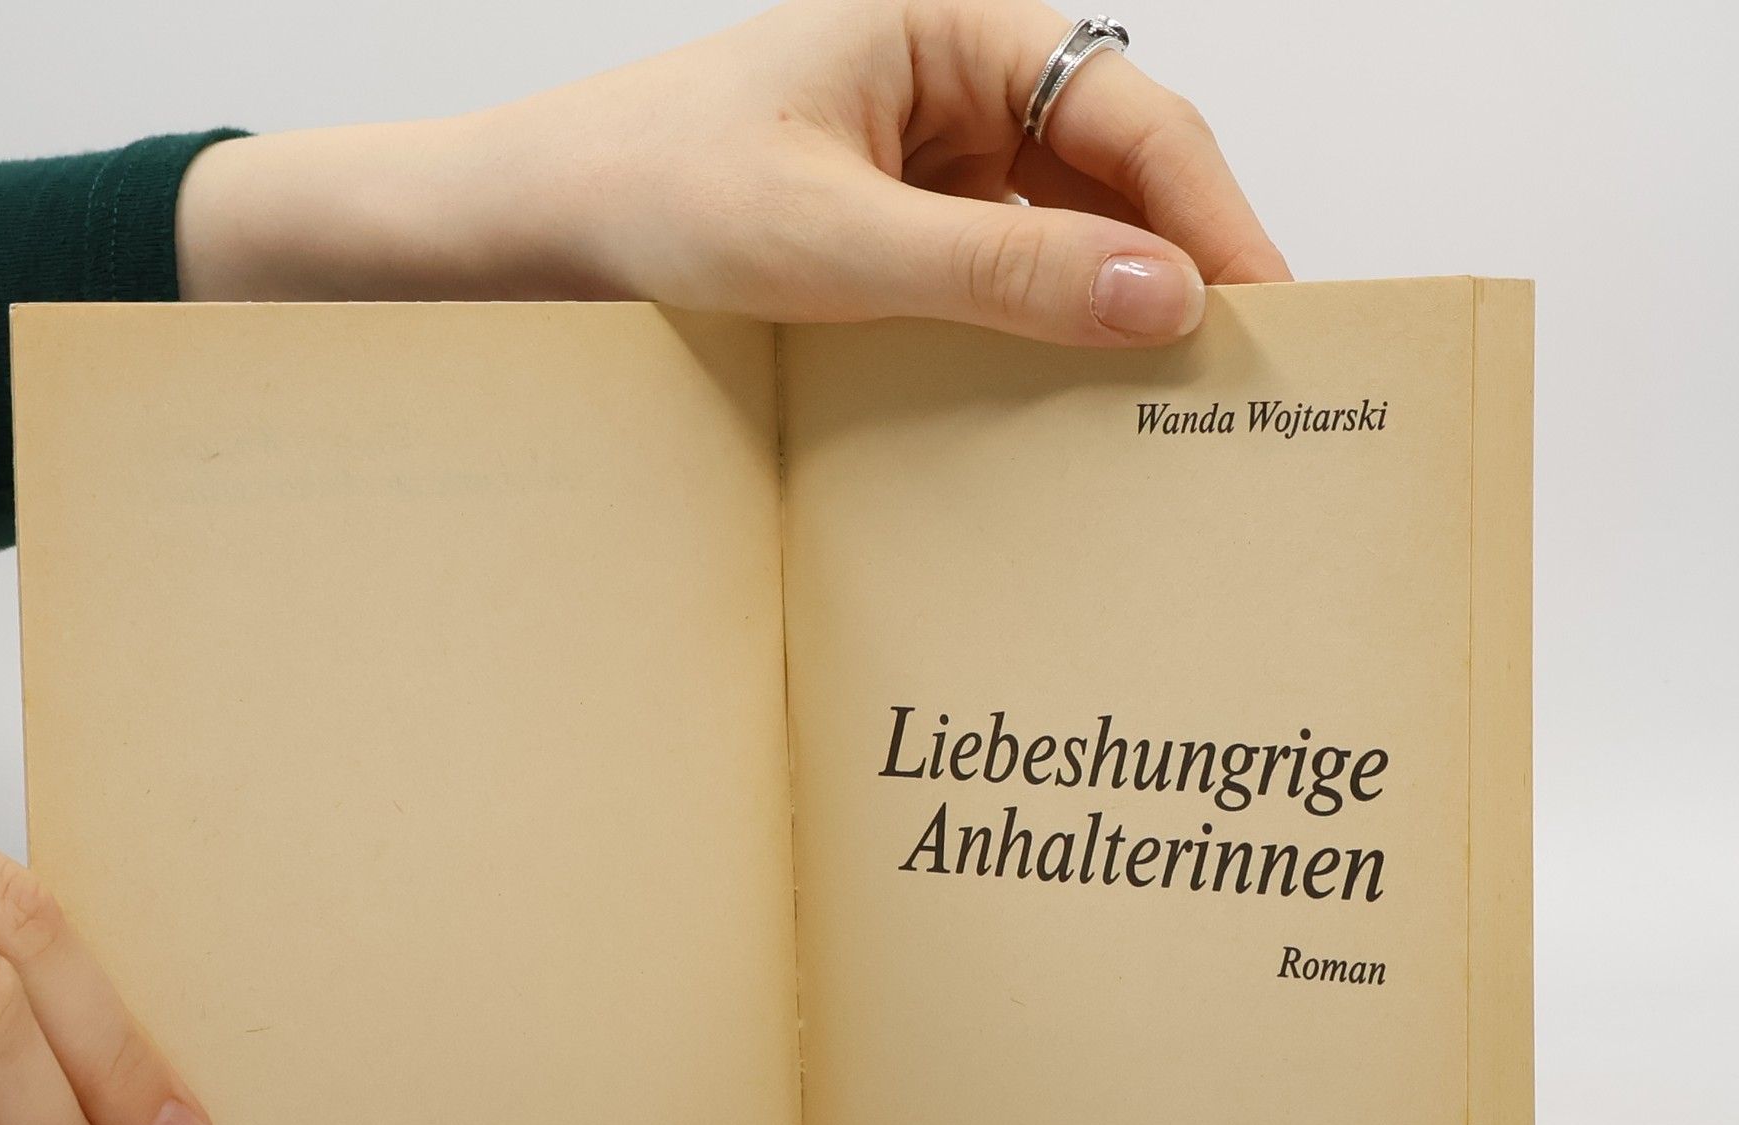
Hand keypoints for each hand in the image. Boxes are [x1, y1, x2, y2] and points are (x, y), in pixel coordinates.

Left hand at [177, 0, 1287, 345]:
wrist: (533, 231)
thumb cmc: (651, 195)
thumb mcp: (835, 244)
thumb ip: (1003, 273)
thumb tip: (1162, 301)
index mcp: (952, 30)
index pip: (1130, 116)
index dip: (1213, 218)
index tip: (1271, 316)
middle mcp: (955, 82)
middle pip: (1116, 172)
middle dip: (1177, 268)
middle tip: (1241, 382)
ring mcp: (929, 156)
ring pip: (1066, 229)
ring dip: (1110, 310)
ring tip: (1166, 408)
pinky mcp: (898, 225)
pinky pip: (1003, 271)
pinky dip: (1041, 330)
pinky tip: (1064, 398)